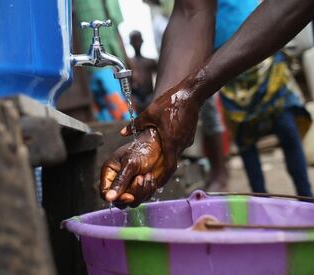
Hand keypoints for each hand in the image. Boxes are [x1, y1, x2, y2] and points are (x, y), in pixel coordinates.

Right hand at [100, 128, 164, 207]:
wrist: (162, 147)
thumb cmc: (143, 149)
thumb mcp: (129, 164)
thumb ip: (119, 182)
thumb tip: (108, 198)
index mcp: (110, 172)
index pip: (105, 193)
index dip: (116, 198)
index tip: (129, 196)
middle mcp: (118, 180)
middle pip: (119, 200)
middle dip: (133, 192)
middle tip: (140, 178)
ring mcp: (130, 185)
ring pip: (133, 201)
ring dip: (142, 190)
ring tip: (147, 175)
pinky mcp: (141, 188)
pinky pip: (143, 198)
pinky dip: (149, 189)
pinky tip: (151, 177)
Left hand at [101, 75, 203, 206]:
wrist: (191, 93)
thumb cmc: (171, 102)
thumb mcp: (150, 112)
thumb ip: (136, 124)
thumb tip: (122, 133)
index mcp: (171, 141)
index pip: (169, 168)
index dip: (162, 178)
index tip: (155, 185)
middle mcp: (180, 143)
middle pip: (172, 164)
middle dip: (162, 172)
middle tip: (151, 178)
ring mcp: (187, 140)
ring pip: (176, 155)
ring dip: (166, 160)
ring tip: (156, 163)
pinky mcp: (189, 135)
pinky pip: (180, 147)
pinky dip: (172, 150)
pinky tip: (165, 146)